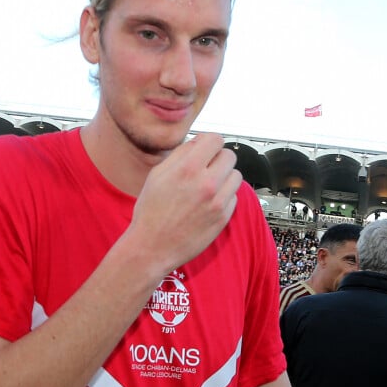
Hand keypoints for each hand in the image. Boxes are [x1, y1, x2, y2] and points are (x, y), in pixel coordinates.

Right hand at [128, 133, 241, 271]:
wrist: (152, 247)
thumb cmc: (151, 212)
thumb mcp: (157, 175)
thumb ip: (180, 154)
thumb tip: (199, 142)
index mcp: (188, 169)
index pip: (215, 139)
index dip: (209, 142)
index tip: (205, 149)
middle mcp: (206, 183)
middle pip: (229, 156)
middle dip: (218, 158)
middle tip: (207, 168)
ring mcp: (217, 202)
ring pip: (236, 176)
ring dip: (224, 177)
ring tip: (208, 186)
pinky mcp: (223, 218)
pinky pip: (234, 197)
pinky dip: (224, 196)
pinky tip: (207, 203)